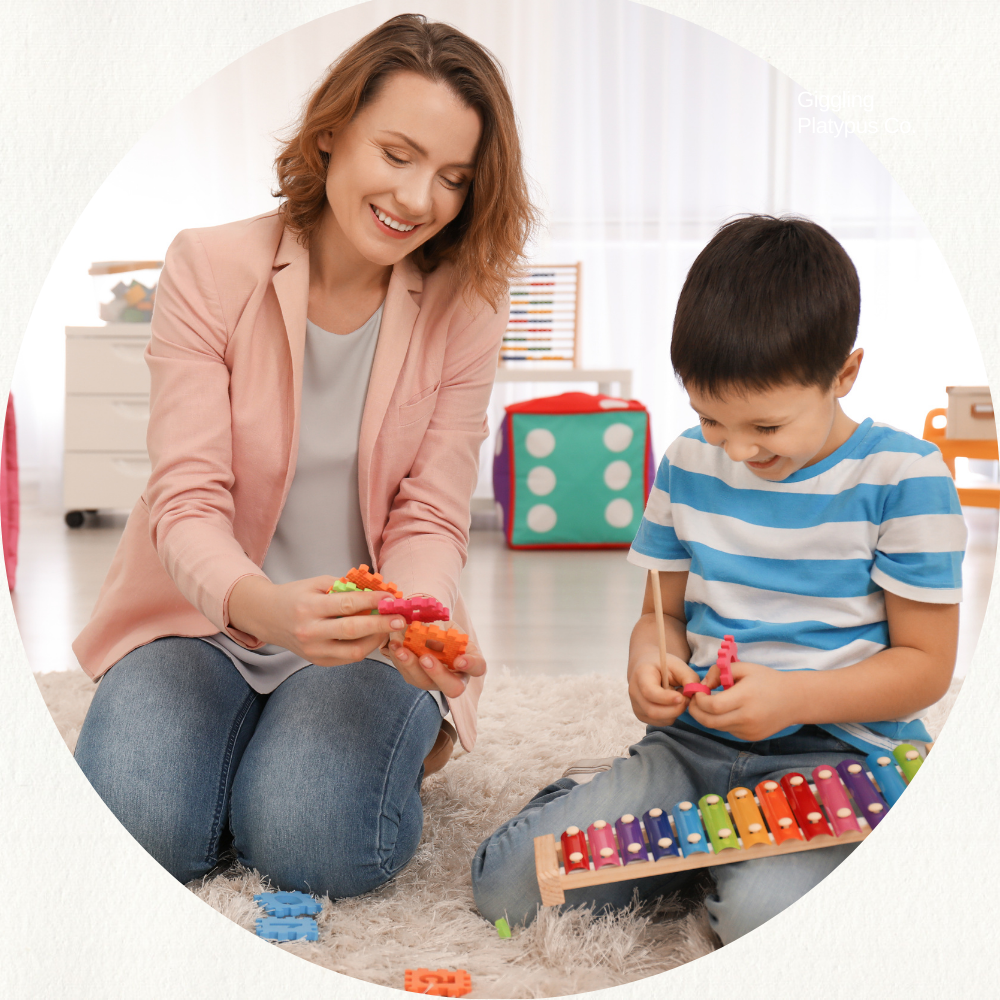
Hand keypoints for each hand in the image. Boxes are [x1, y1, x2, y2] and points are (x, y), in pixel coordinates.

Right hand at [227, 575, 405, 665]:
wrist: (268, 617)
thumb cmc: (295, 596)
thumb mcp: (316, 584)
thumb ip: (344, 588)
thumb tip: (377, 592)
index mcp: (308, 607)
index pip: (347, 604)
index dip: (372, 601)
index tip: (391, 597)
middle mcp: (310, 631)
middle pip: (353, 630)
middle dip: (381, 625)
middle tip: (400, 619)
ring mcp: (313, 651)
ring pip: (354, 651)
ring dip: (376, 640)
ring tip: (389, 628)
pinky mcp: (318, 662)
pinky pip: (348, 658)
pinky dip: (364, 647)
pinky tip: (374, 637)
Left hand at [384, 624, 485, 699]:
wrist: (428, 628)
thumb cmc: (444, 627)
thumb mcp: (449, 626)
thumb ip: (446, 631)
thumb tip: (432, 634)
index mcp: (470, 662)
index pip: (478, 668)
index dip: (471, 666)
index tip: (459, 660)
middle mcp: (454, 677)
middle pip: (453, 688)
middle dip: (438, 674)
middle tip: (426, 658)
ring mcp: (434, 681)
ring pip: (424, 682)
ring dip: (411, 666)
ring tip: (402, 650)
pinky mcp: (416, 678)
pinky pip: (407, 674)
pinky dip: (399, 659)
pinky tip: (395, 646)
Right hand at [628, 652, 700, 725]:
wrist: (648, 669)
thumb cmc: (664, 666)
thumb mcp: (677, 665)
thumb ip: (688, 677)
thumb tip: (695, 693)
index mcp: (641, 675)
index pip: (649, 692)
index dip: (666, 698)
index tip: (681, 697)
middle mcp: (634, 693)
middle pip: (653, 711)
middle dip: (675, 709)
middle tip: (686, 699)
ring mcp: (636, 706)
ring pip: (659, 719)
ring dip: (675, 712)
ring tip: (678, 697)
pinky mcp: (642, 715)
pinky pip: (661, 722)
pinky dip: (671, 715)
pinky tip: (672, 704)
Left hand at [687, 660, 802, 740]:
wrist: (794, 700)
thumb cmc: (767, 680)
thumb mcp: (743, 667)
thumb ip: (718, 672)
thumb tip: (702, 685)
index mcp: (744, 698)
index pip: (712, 706)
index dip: (698, 700)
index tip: (697, 692)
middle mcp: (746, 718)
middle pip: (709, 722)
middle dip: (695, 711)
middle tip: (693, 701)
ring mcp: (749, 731)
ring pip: (717, 727)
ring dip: (708, 717)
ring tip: (710, 703)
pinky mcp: (751, 737)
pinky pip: (728, 730)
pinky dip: (722, 722)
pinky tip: (728, 711)